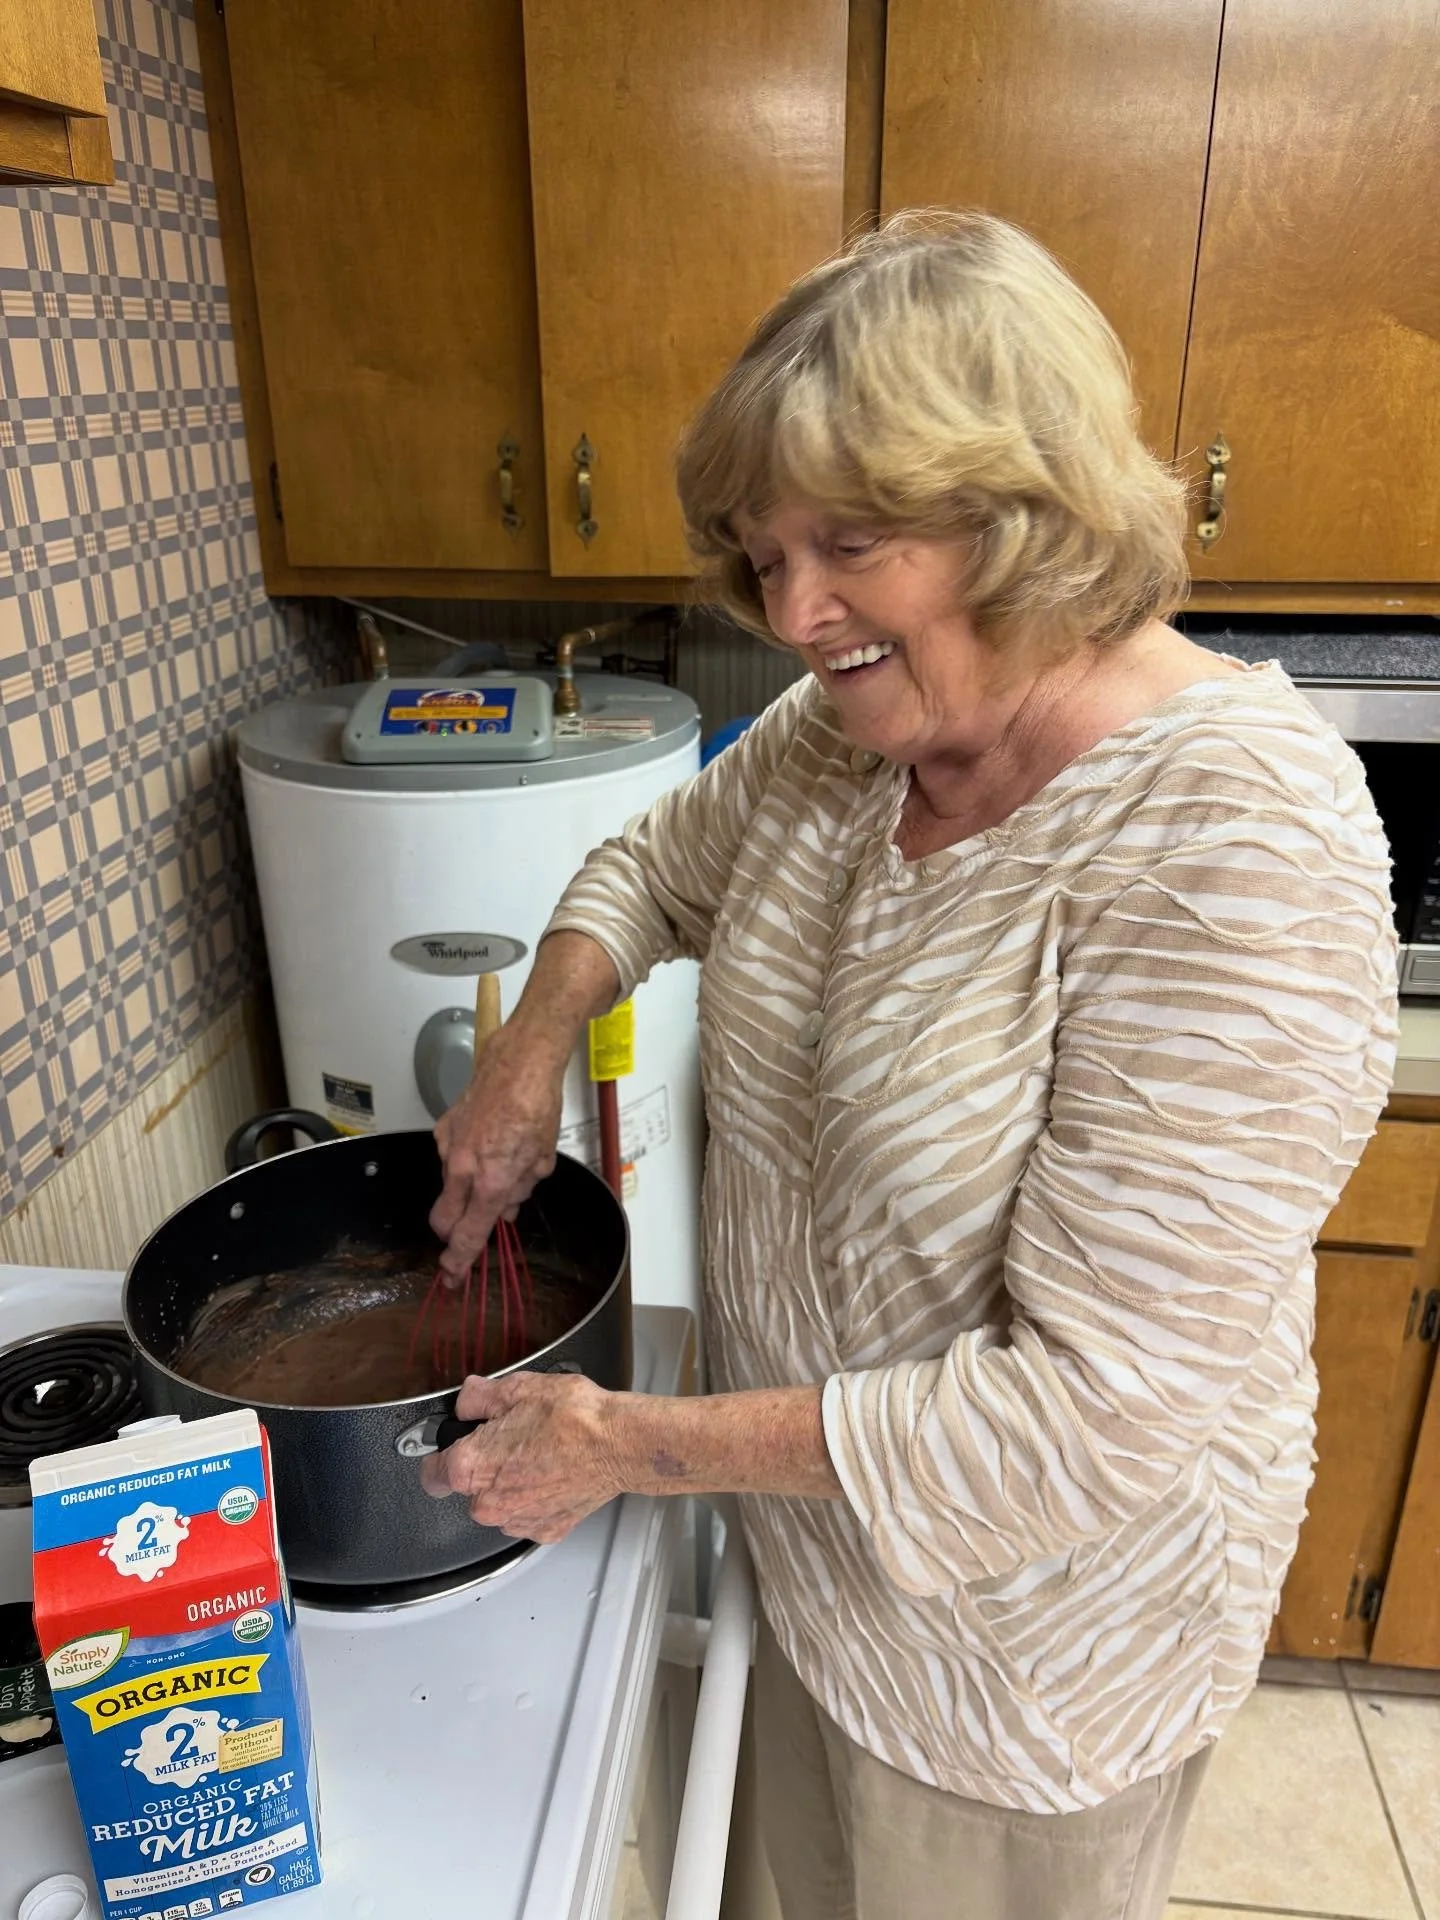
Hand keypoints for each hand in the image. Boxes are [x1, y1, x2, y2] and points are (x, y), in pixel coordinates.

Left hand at [420, 1371, 624, 1542]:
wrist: (618, 1444)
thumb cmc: (573, 1418)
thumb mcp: (518, 1388)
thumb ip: (478, 1396)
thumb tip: (468, 1400)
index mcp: (472, 1468)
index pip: (431, 1474)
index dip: (440, 1456)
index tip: (453, 1447)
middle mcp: (489, 1503)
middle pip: (470, 1489)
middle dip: (485, 1467)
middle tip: (513, 1440)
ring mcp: (519, 1521)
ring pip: (500, 1504)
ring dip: (511, 1485)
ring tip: (539, 1455)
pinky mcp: (546, 1530)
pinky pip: (528, 1515)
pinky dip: (537, 1498)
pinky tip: (555, 1473)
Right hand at [429, 1023, 564, 1280]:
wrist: (520, 1062)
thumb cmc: (538, 1107)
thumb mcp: (541, 1159)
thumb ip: (519, 1191)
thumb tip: (504, 1211)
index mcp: (491, 1182)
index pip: (468, 1234)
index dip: (459, 1260)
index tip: (453, 1276)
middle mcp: (463, 1169)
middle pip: (443, 1220)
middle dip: (452, 1233)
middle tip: (470, 1230)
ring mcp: (448, 1148)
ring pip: (448, 1189)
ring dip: (464, 1193)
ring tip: (496, 1167)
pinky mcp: (442, 1128)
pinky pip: (448, 1159)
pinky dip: (463, 1163)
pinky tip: (485, 1143)